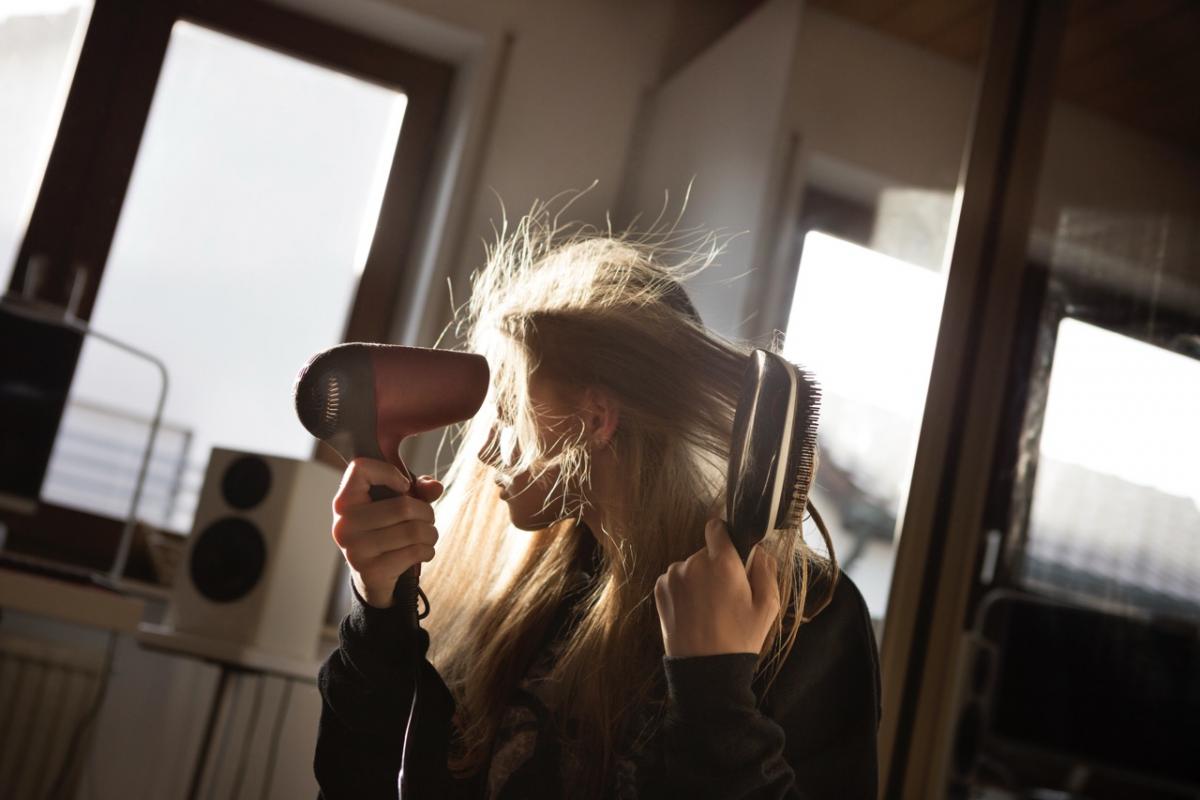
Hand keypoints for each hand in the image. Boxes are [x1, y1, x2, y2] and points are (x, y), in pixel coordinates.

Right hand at [330, 457, 443, 608]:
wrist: (372, 576)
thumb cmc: (386, 529)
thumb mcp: (398, 503)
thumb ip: (418, 489)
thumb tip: (435, 487)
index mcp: (344, 502)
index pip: (360, 468)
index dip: (389, 472)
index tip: (404, 486)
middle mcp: (344, 524)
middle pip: (403, 506)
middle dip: (426, 512)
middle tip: (428, 519)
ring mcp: (355, 550)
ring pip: (413, 531)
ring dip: (430, 533)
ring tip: (428, 535)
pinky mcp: (371, 571)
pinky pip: (414, 552)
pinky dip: (428, 550)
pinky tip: (424, 551)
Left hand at [654, 519, 780, 657]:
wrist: (705, 669)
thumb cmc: (740, 638)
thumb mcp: (767, 606)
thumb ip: (765, 570)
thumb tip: (760, 550)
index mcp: (722, 563)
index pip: (717, 528)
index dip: (725, 536)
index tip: (731, 551)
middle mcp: (693, 563)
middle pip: (706, 552)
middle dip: (716, 566)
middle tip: (726, 594)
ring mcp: (673, 576)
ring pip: (690, 566)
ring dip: (698, 578)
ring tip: (708, 608)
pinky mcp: (659, 589)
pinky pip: (675, 579)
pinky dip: (684, 589)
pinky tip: (693, 611)